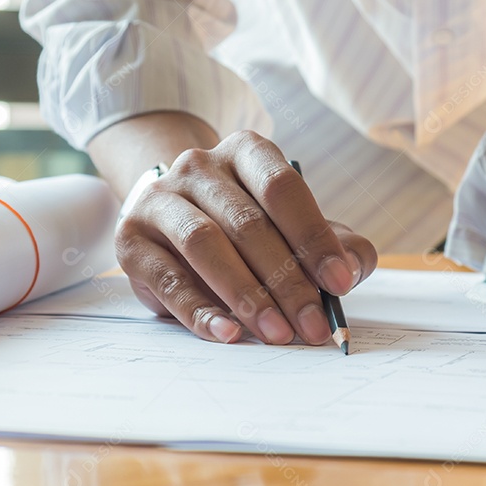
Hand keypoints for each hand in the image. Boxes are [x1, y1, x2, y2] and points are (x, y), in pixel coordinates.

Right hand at [115, 130, 376, 344]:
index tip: (340, 282)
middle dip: (287, 280)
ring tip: (277, 333)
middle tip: (313, 325)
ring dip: (246, 295)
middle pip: (247, 223)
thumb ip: (334, 242)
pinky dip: (201, 312)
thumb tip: (354, 267)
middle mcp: (198, 166)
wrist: (172, 216)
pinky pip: (168, 280)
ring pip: (205, 245)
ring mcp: (160, 200)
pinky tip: (230, 334)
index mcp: (246, 151)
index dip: (314, 237)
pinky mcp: (131, 240)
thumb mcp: (294, 225)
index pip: (283, 188)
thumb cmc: (247, 223)